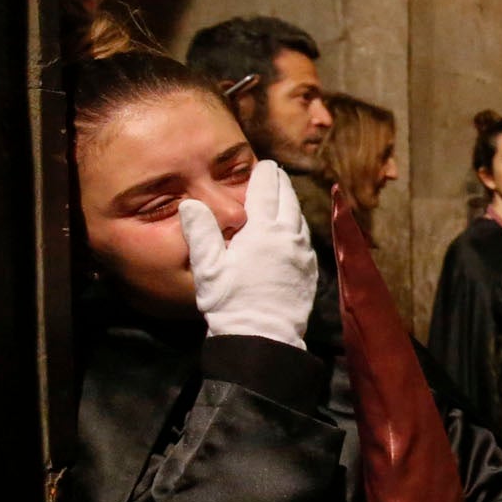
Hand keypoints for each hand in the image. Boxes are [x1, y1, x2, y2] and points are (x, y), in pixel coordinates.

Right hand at [179, 161, 317, 347]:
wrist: (264, 336)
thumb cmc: (231, 302)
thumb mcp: (208, 267)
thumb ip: (200, 231)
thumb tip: (190, 202)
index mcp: (263, 230)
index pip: (266, 190)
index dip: (264, 174)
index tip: (264, 164)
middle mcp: (288, 237)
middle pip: (288, 199)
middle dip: (280, 184)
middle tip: (275, 174)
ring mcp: (302, 254)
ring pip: (300, 218)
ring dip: (291, 204)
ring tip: (283, 197)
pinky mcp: (310, 270)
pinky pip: (306, 239)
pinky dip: (298, 227)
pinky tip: (291, 231)